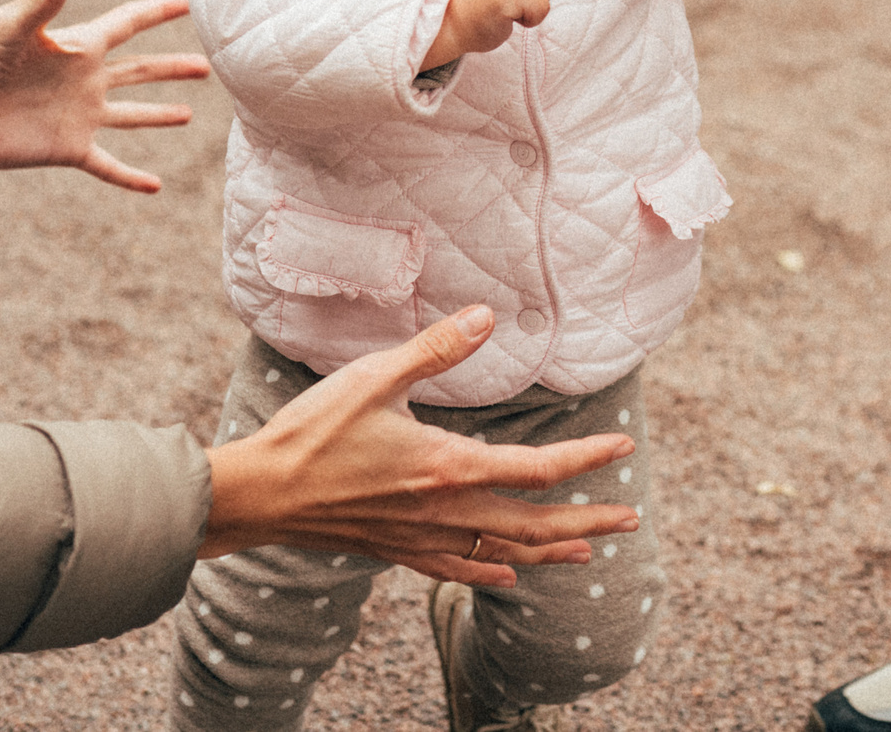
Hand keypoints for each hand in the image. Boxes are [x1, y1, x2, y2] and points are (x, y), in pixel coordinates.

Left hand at [0, 0, 210, 190]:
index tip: (190, 0)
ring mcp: (79, 115)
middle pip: (140, 70)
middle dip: (172, 66)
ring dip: (159, 114)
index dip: (158, 12)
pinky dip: (131, 177)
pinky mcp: (67, 148)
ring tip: (189, 114)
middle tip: (208, 64)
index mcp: (77, 45)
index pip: (129, 24)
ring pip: (131, 114)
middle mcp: (84, 79)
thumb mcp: (12, 25)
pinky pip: (108, 164)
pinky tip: (155, 185)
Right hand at [201, 305, 638, 585]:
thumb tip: (486, 317)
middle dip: (588, 523)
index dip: (587, 459)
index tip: (624, 449)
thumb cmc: (315, 432)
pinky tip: (507, 573)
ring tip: (588, 550)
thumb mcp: (376, 377)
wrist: (260, 495)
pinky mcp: (397, 550)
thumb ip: (436, 349)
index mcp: (448, 466)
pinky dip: (491, 572)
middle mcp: (445, 511)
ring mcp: (421, 538)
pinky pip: (457, 569)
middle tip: (630, 519)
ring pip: (503, 553)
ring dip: (551, 552)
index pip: (538, 469)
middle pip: (534, 524)